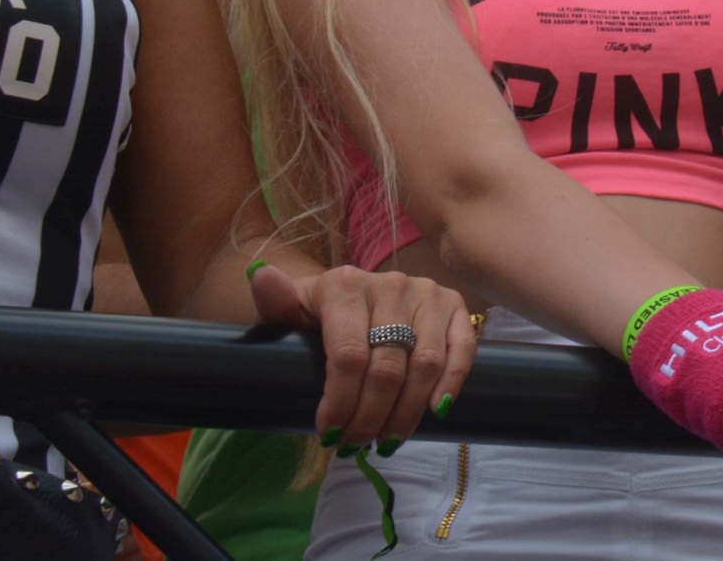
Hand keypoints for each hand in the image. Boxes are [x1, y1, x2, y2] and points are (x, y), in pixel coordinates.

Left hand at [251, 262, 476, 449]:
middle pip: (386, 368)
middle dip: (370, 417)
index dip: (340, 402)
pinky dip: (452, 382)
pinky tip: (434, 411)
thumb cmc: (317, 311)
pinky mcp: (453, 304)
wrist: (353, 291)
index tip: (328, 435)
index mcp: (346, 286)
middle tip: (355, 446)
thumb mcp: (290, 308)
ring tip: (387, 440)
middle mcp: (392, 284)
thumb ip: (274, 300)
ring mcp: (426, 293)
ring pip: (424, 365)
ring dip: (407, 412)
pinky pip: (461, 348)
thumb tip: (261, 275)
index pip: (348, 355)